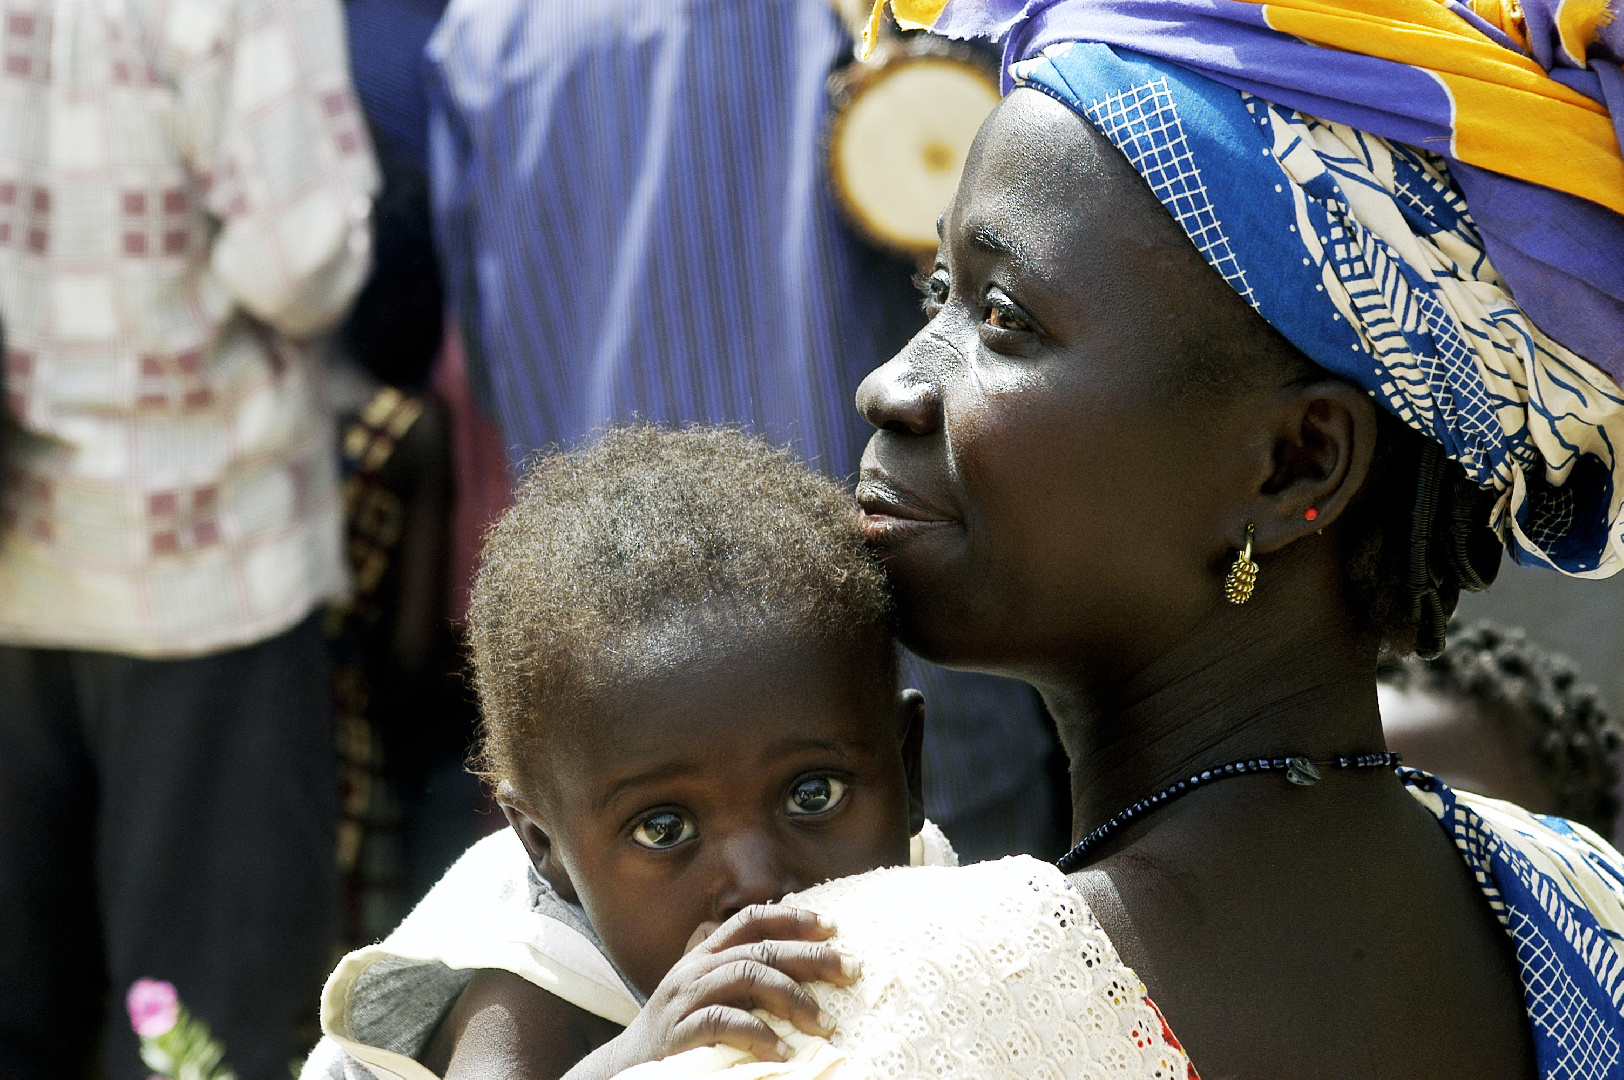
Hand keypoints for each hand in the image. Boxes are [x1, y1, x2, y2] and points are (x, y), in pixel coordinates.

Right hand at [588, 906, 859, 1075]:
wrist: (624, 1069)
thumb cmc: (678, 1035)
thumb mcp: (707, 997)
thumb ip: (739, 979)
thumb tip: (799, 970)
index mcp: (704, 956)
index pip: (750, 920)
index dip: (791, 918)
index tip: (832, 926)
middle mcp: (695, 969)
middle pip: (761, 948)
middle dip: (811, 956)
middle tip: (851, 969)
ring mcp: (685, 998)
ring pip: (747, 975)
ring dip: (793, 997)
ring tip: (825, 1024)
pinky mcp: (680, 1032)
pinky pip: (724, 1021)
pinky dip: (759, 1034)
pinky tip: (784, 1051)